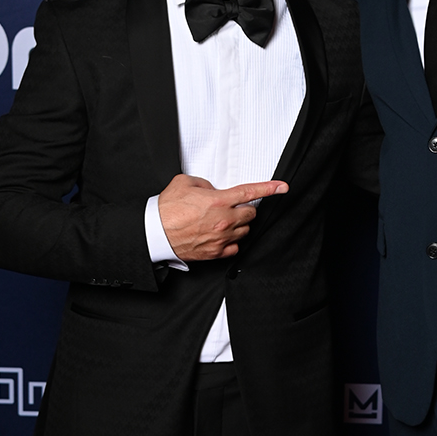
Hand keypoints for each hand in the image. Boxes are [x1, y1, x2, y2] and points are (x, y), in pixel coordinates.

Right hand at [158, 175, 287, 261]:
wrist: (155, 232)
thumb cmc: (167, 209)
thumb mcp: (185, 183)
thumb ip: (205, 184)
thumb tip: (212, 190)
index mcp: (218, 201)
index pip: (251, 192)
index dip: (270, 188)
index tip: (282, 187)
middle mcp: (223, 221)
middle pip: (250, 214)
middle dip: (245, 209)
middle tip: (232, 208)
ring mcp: (221, 238)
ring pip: (244, 231)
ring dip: (239, 225)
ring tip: (223, 222)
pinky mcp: (215, 252)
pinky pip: (235, 247)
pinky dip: (232, 241)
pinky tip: (222, 236)